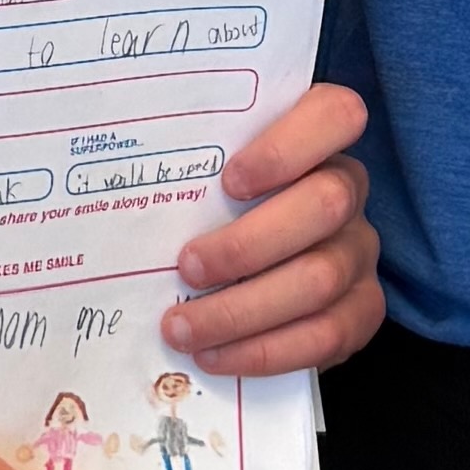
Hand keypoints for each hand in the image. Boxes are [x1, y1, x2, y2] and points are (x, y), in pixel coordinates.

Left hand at [170, 80, 381, 379]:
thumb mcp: (205, 168)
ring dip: (242, 310)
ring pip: (320, 278)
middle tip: (186, 267)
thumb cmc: (215, 200)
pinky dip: (265, 350)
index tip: (229, 181)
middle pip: (325, 205)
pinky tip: (216, 354)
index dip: (287, 148)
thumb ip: (188, 161)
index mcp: (321, 136)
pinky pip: (327, 335)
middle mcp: (349, 188)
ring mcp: (360, 250)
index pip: (336, 115)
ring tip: (183, 326)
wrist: (256, 263)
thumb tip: (107, 166)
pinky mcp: (362, 308)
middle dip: (247, 244)